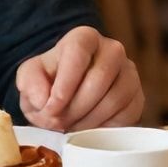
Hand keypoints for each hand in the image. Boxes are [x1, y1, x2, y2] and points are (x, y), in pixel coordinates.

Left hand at [16, 26, 144, 130]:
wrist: (69, 96)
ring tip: (70, 126)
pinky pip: (126, 115)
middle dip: (74, 107)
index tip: (51, 107)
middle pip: (99, 79)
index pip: (78, 54)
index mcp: (84, 38)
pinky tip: (87, 129)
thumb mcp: (30, 78)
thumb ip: (30, 82)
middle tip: (58, 122)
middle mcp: (112, 50)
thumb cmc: (50, 83)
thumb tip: (44, 99)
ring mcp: (129, 73)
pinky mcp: (137, 97)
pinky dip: (103, 128)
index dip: (64, 85)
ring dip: (87, 120)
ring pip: (114, 100)